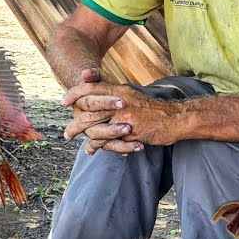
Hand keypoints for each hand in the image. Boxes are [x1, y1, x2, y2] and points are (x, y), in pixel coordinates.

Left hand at [64, 79, 185, 151]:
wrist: (174, 118)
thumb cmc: (152, 109)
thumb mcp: (132, 96)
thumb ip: (115, 95)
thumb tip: (100, 96)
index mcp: (119, 91)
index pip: (91, 88)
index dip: (75, 93)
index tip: (64, 102)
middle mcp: (120, 102)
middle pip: (89, 108)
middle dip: (75, 121)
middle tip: (66, 131)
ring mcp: (124, 118)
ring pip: (96, 127)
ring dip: (82, 136)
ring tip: (74, 141)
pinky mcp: (130, 132)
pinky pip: (109, 141)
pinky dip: (99, 146)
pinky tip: (91, 150)